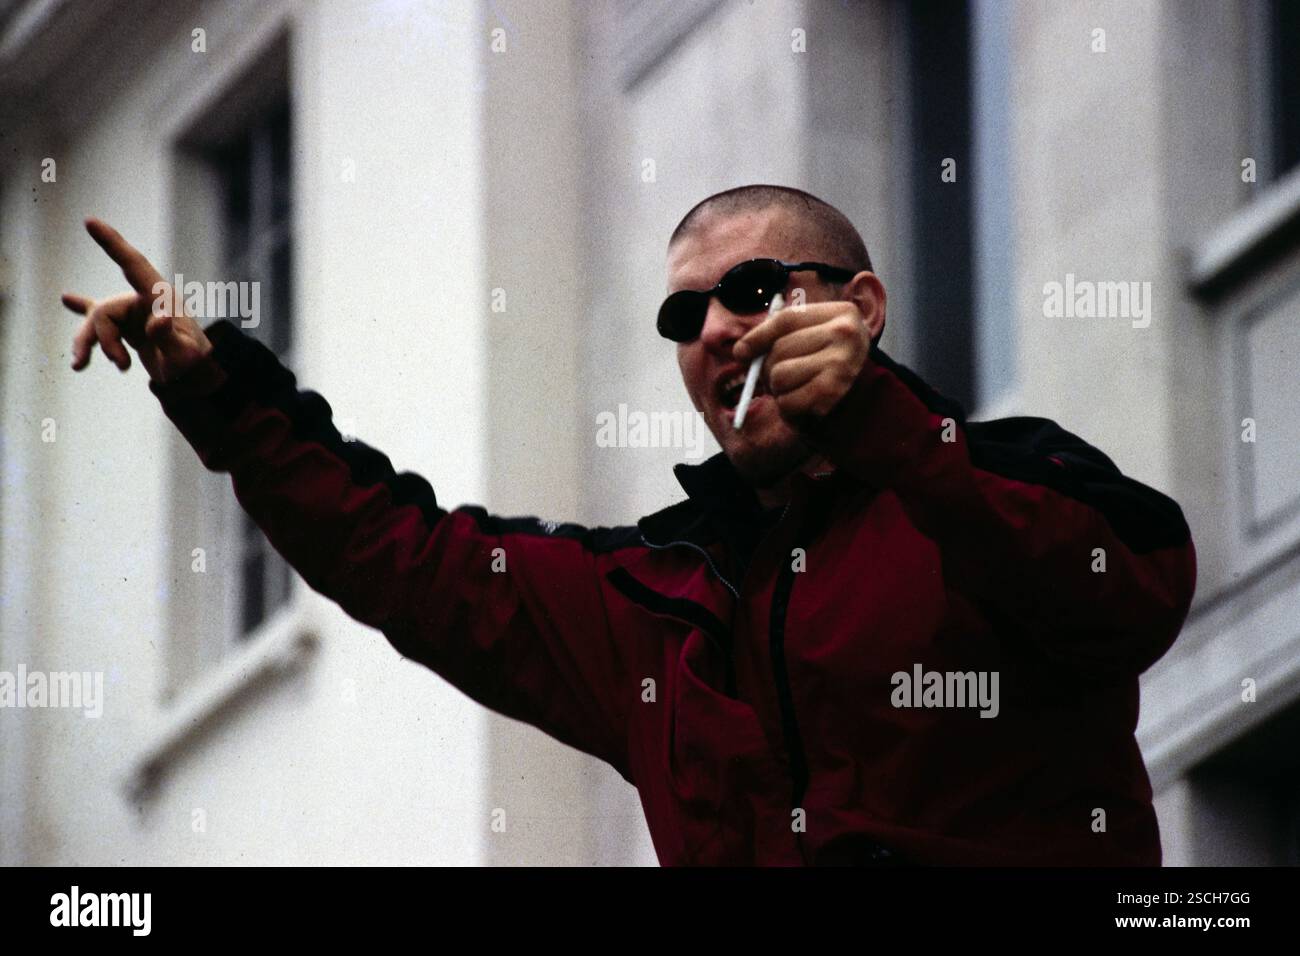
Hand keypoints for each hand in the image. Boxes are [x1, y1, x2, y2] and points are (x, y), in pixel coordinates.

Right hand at [62, 218, 214, 384]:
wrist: (195, 374)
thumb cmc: (192, 362)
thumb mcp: (183, 354)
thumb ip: (169, 336)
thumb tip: (160, 317)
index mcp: (160, 298)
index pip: (133, 264)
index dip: (113, 243)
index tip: (90, 221)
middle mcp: (143, 300)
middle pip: (105, 311)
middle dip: (105, 341)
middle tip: (123, 367)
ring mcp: (132, 311)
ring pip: (96, 320)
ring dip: (87, 344)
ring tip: (79, 366)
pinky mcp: (125, 324)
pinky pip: (97, 316)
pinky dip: (81, 310)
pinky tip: (66, 299)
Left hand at [732, 300, 872, 422]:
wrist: (868, 399)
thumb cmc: (831, 364)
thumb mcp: (817, 338)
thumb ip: (783, 335)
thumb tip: (741, 350)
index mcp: (841, 313)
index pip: (787, 320)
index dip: (757, 336)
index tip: (740, 352)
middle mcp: (844, 334)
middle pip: (780, 349)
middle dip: (768, 368)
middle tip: (776, 378)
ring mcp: (841, 362)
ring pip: (780, 375)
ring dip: (778, 389)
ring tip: (794, 390)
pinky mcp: (833, 392)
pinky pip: (788, 400)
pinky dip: (787, 407)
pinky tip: (801, 404)